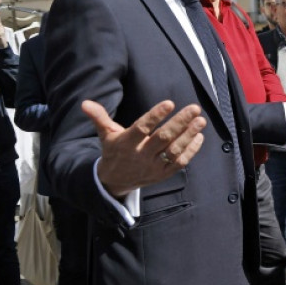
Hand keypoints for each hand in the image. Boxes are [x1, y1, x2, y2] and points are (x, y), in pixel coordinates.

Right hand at [87, 99, 205, 197]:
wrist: (114, 182)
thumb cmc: (114, 151)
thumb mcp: (105, 134)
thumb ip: (99, 117)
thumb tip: (85, 103)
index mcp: (126, 143)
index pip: (142, 128)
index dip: (155, 115)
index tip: (169, 103)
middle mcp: (140, 155)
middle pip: (163, 138)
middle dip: (180, 122)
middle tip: (195, 108)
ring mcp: (153, 166)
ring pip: (174, 151)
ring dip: (189, 135)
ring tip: (200, 121)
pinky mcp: (162, 174)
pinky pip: (179, 163)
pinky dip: (191, 151)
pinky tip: (199, 136)